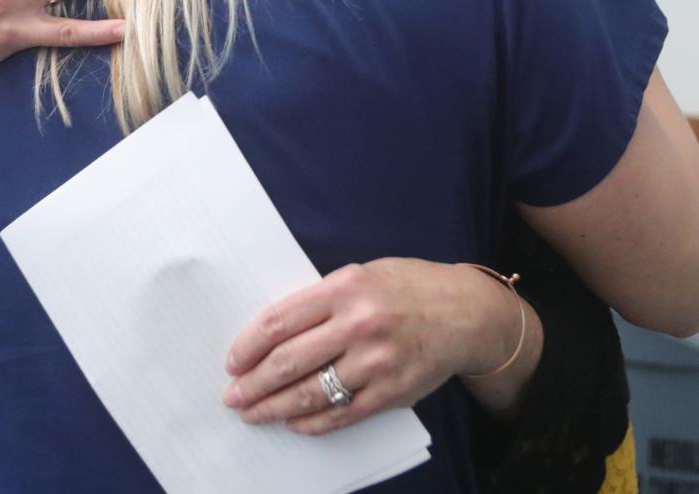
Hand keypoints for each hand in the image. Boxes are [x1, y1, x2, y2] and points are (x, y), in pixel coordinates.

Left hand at [222, 259, 522, 434]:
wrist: (466, 312)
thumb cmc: (407, 287)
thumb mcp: (361, 275)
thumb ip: (322, 300)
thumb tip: (274, 333)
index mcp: (344, 288)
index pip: (280, 320)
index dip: (248, 345)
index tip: (232, 360)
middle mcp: (358, 324)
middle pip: (288, 361)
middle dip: (253, 383)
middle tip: (232, 396)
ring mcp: (376, 362)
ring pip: (311, 393)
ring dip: (274, 408)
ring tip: (253, 414)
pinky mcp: (393, 392)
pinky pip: (343, 414)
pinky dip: (313, 423)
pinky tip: (294, 423)